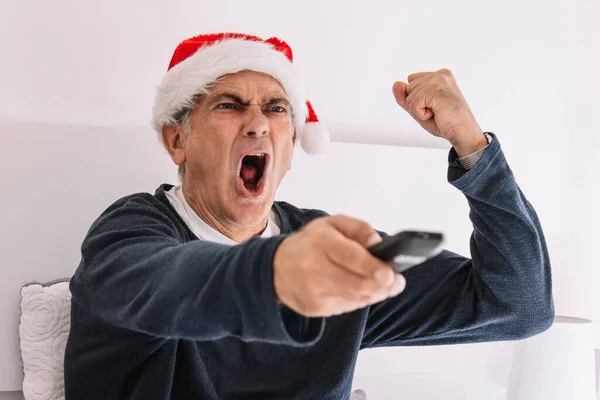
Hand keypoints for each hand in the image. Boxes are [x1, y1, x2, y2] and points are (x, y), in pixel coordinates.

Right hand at [273, 215, 405, 316]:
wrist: (276, 268)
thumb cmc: (310, 244)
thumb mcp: (333, 224)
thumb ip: (359, 229)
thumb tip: (378, 244)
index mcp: (321, 242)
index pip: (350, 257)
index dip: (373, 268)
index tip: (391, 274)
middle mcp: (314, 268)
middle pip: (357, 285)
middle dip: (383, 286)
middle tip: (396, 282)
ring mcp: (314, 291)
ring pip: (356, 299)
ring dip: (375, 293)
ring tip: (382, 284)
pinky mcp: (315, 308)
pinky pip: (348, 308)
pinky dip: (359, 299)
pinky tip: (359, 289)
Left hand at [392, 69, 487, 156]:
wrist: (463, 133)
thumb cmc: (445, 122)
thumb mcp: (420, 109)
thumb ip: (405, 97)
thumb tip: (395, 84)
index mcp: (439, 75)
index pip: (411, 83)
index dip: (417, 100)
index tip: (435, 107)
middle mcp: (440, 74)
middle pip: (408, 89)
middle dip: (417, 105)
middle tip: (437, 111)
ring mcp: (439, 79)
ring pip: (409, 96)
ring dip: (419, 110)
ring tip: (438, 112)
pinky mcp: (436, 88)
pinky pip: (413, 104)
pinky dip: (421, 114)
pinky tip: (437, 113)